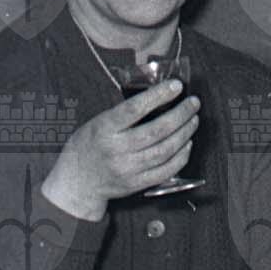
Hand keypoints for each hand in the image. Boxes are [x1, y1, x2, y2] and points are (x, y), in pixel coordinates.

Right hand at [42, 79, 199, 219]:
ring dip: (185, 132)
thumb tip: (159, 96)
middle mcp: (116, 150)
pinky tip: (187, 143)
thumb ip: (123, 113)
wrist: (77, 183)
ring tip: (193, 120)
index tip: (176, 85)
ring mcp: (127, 169)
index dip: (158, 95)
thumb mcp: (97, 123)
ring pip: (166, 149)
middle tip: (193, 103)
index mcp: (104, 130)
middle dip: (181, 114)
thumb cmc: (89, 146)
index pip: (135, 109)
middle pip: (157, 130)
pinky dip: (182, 155)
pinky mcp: (137, 184)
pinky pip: (166, 170)